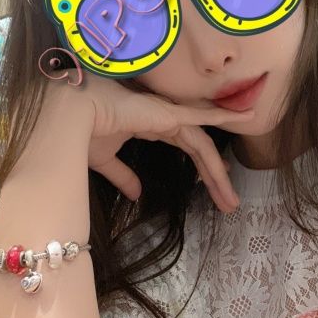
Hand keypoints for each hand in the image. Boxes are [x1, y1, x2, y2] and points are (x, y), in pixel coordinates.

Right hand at [45, 74, 252, 212]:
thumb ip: (124, 176)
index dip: (204, 170)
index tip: (216, 189)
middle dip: (216, 179)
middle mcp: (165, 118)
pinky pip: (202, 117)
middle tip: (230, 204)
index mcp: (152, 126)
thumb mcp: (106, 161)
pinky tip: (247, 116)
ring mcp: (168, 114)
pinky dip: (224, 115)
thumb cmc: (83, 132)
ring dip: (219, 173)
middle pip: (200, 151)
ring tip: (231, 199)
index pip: (187, 148)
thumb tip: (137, 195)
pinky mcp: (167, 113)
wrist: (70, 116)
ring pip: (203, 146)